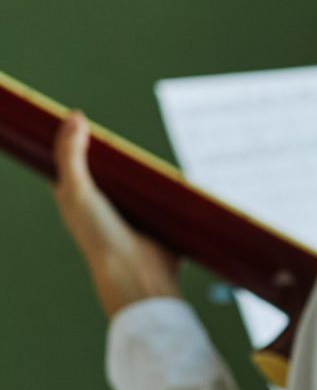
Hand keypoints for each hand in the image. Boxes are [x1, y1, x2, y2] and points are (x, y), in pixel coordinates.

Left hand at [53, 111, 179, 316]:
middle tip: (118, 133)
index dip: (74, 143)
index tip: (81, 120)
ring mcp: (129, 212)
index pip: (72, 164)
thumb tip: (75, 118)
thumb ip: (71, 154)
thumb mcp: (77, 190)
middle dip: (115, 154)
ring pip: (135, 181)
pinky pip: (160, 197)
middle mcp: (101, 205)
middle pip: (105, 170)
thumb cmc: (99, 236)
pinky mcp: (155, 220)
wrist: (137, 271)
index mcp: (76, 200)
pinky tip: (171, 175)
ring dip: (144, 170)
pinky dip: (165, 187)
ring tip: (148, 152)